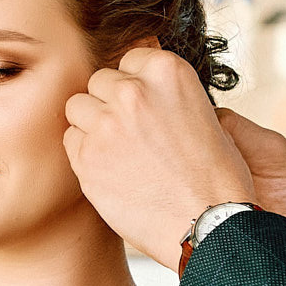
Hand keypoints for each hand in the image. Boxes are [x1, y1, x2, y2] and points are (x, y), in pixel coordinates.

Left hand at [63, 49, 253, 268]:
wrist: (209, 226)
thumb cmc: (214, 178)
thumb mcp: (203, 115)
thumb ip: (165, 94)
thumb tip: (137, 83)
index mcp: (166, 72)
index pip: (128, 60)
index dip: (135, 86)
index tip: (145, 109)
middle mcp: (132, 91)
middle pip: (99, 82)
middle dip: (111, 104)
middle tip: (133, 136)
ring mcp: (105, 123)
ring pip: (78, 108)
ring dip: (93, 126)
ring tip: (121, 153)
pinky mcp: (86, 157)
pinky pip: (71, 141)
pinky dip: (86, 154)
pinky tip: (114, 172)